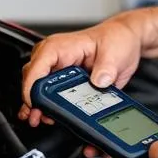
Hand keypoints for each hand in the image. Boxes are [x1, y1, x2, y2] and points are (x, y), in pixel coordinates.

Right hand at [18, 15, 144, 127]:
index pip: (36, 67)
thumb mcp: (113, 53)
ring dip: (38, 105)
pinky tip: (50, 115)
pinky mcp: (65, 79)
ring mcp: (59, 69)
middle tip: (37, 117)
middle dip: (32, 100)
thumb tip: (99, 81)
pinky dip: (48, 105)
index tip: (34, 103)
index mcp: (60, 47)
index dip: (31, 87)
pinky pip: (50, 92)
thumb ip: (106, 68)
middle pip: (32, 79)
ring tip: (41, 119)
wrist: (126, 40)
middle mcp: (55, 57)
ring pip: (37, 87)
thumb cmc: (116, 39)